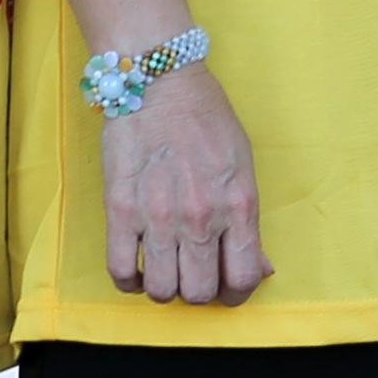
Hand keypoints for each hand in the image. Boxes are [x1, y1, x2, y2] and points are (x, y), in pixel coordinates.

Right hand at [99, 59, 267, 304]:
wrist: (159, 83)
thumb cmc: (206, 120)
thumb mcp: (243, 167)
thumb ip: (248, 221)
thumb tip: (258, 267)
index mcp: (238, 205)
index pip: (243, 278)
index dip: (236, 293)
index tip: (226, 288)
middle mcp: (201, 217)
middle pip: (200, 293)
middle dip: (198, 292)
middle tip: (192, 275)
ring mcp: (158, 216)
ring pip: (161, 290)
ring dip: (163, 288)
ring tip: (163, 270)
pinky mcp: (120, 210)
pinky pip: (120, 271)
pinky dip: (129, 281)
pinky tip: (136, 268)